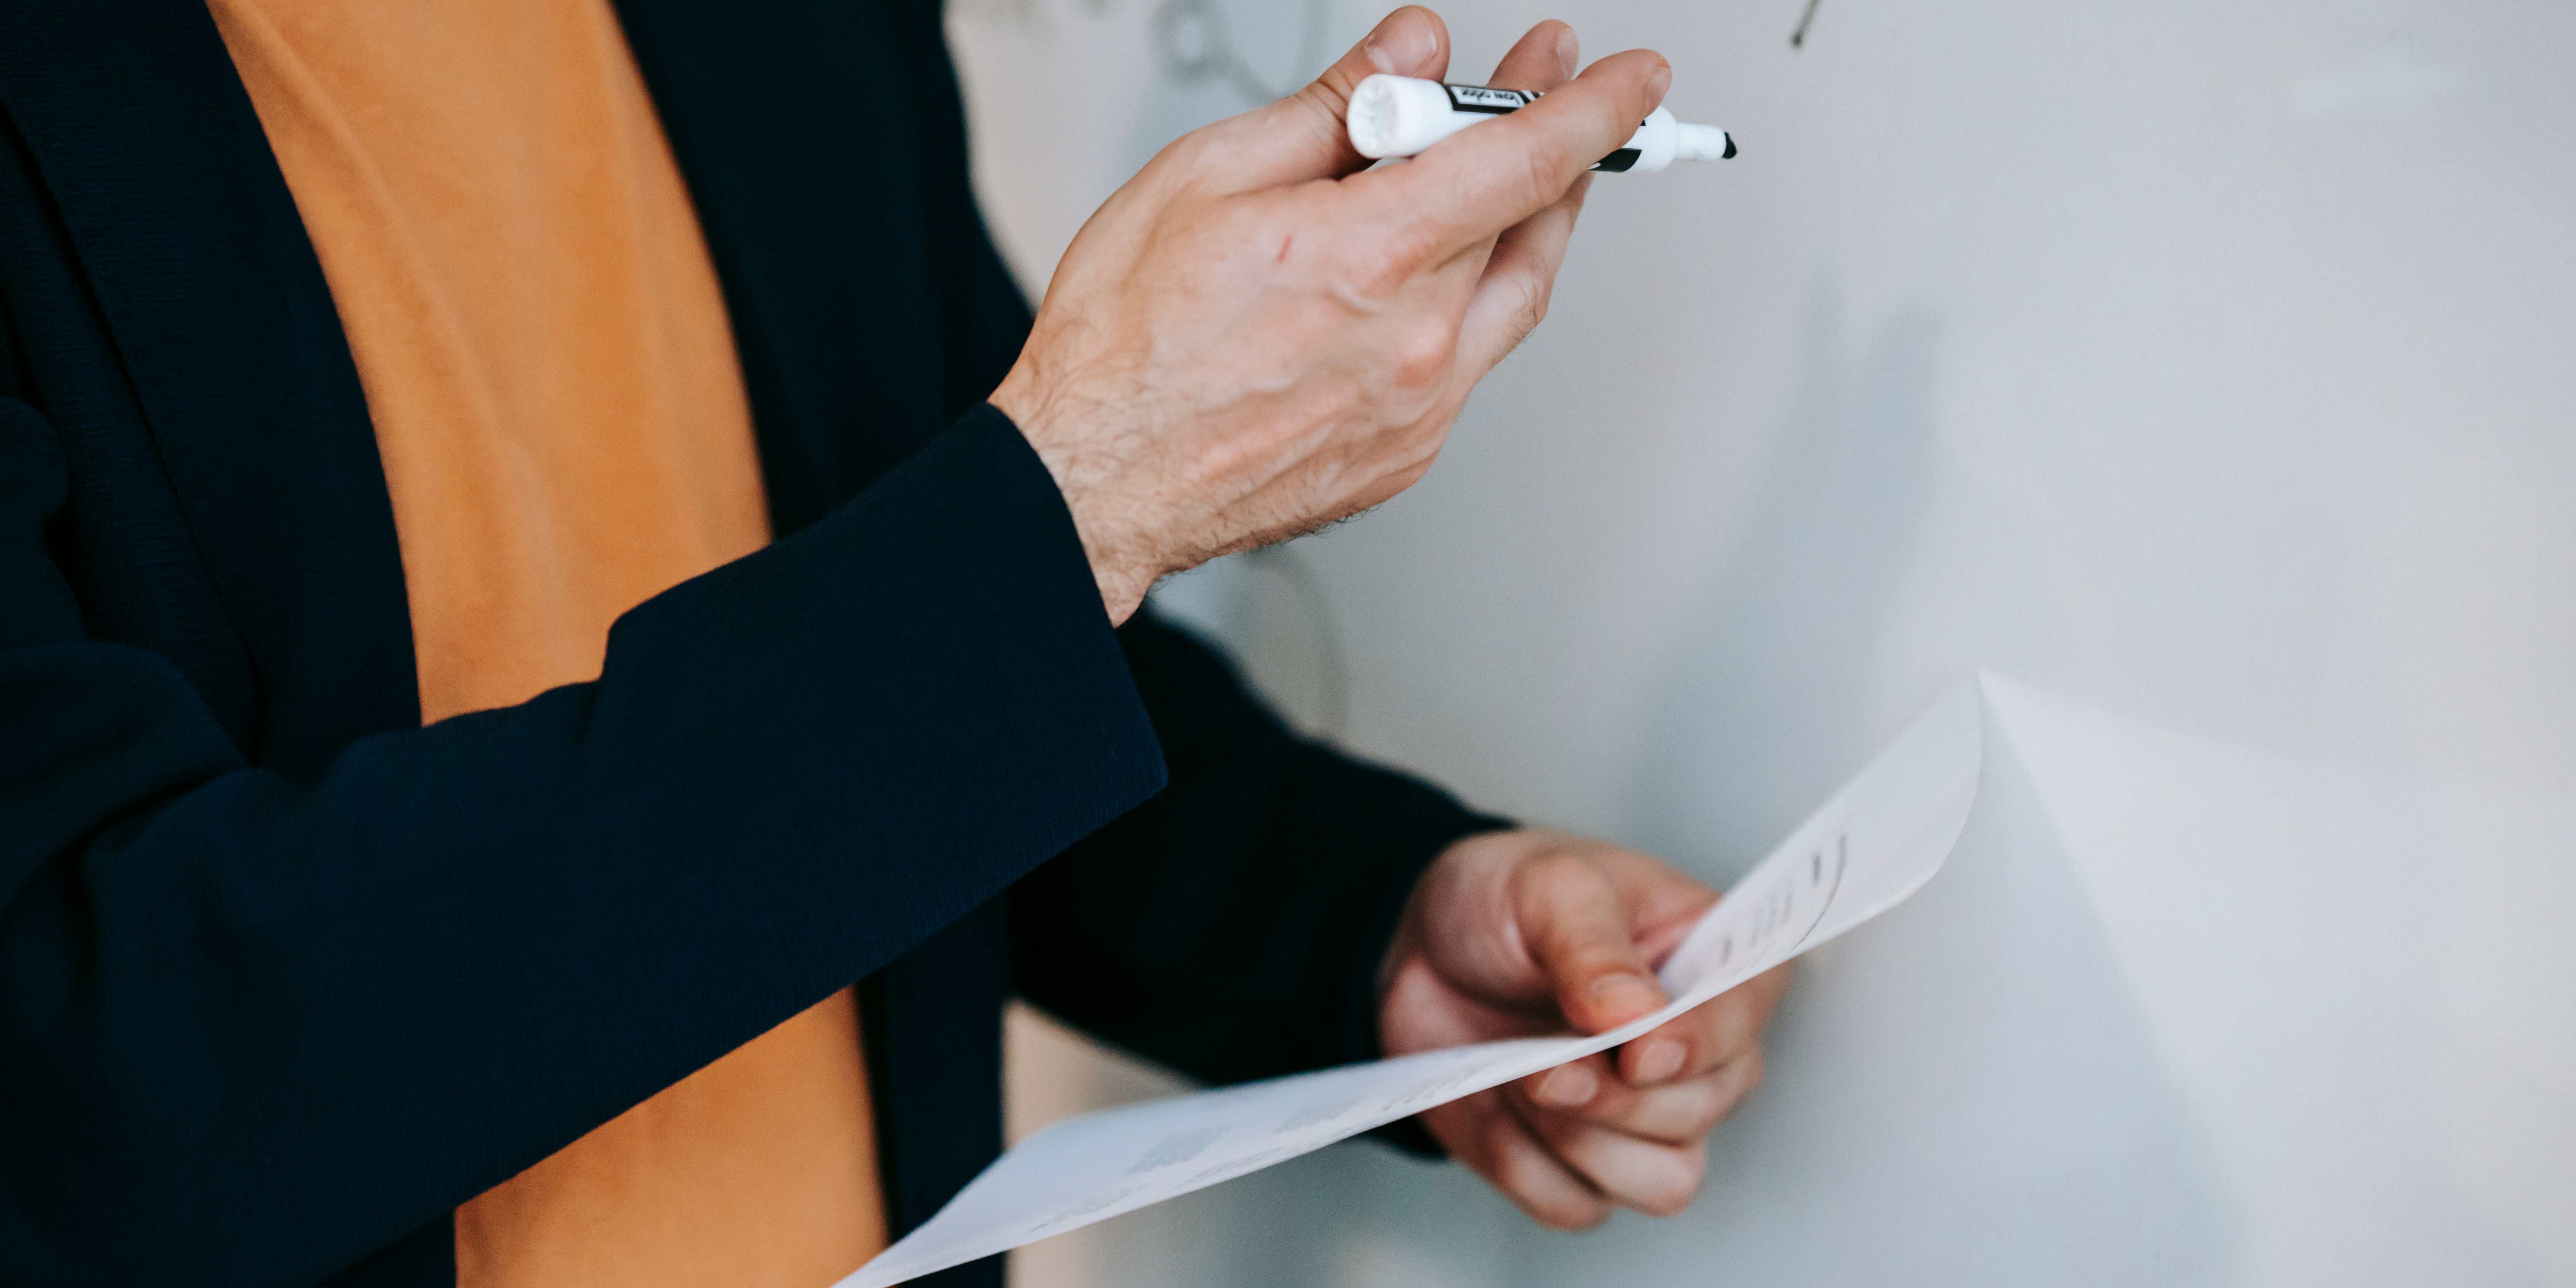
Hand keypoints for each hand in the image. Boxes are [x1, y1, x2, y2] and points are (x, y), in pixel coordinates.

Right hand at [993, 9, 1670, 621]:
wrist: (1095, 477)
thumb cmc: (1126, 342)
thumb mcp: (1208, 177)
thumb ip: (1331, 110)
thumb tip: (1410, 51)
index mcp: (1366, 258)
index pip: (1523, 160)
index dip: (1589, 107)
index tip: (1631, 74)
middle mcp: (1412, 341)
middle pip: (1530, 223)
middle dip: (1551, 142)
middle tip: (1546, 87)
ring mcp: (1417, 407)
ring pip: (1513, 294)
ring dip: (1526, 222)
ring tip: (1504, 170)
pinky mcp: (1405, 454)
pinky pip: (1468, 361)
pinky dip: (1465, 301)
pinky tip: (1428, 272)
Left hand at [1379, 828, 1788, 1228]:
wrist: (1425, 948)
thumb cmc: (1508, 901)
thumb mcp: (1549, 889)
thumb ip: (1595, 949)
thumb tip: (1639, 1018)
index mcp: (1718, 970)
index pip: (1741, 1029)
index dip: (1693, 1049)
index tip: (1633, 1050)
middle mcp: (1701, 1056)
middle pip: (1697, 1114)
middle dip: (1610, 1096)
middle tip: (1541, 1057)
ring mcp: (1649, 1119)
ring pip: (1660, 1183)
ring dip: (1575, 1139)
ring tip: (1518, 1075)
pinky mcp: (1583, 1165)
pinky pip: (1577, 1205)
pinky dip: (1524, 1165)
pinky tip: (1496, 1104)